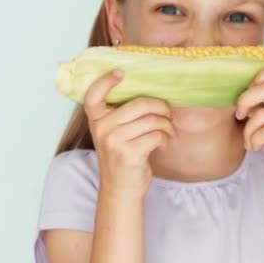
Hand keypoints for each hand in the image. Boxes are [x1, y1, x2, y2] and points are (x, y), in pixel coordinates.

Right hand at [83, 69, 176, 199]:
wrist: (120, 190)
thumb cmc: (122, 157)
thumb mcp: (114, 134)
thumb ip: (121, 116)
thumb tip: (150, 95)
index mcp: (96, 120)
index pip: (94, 96)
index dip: (106, 81)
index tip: (120, 72)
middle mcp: (102, 128)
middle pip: (140, 104)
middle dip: (161, 107)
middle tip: (169, 115)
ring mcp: (114, 141)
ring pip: (152, 120)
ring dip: (167, 126)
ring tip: (169, 132)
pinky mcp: (129, 153)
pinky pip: (157, 135)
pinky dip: (166, 138)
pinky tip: (164, 144)